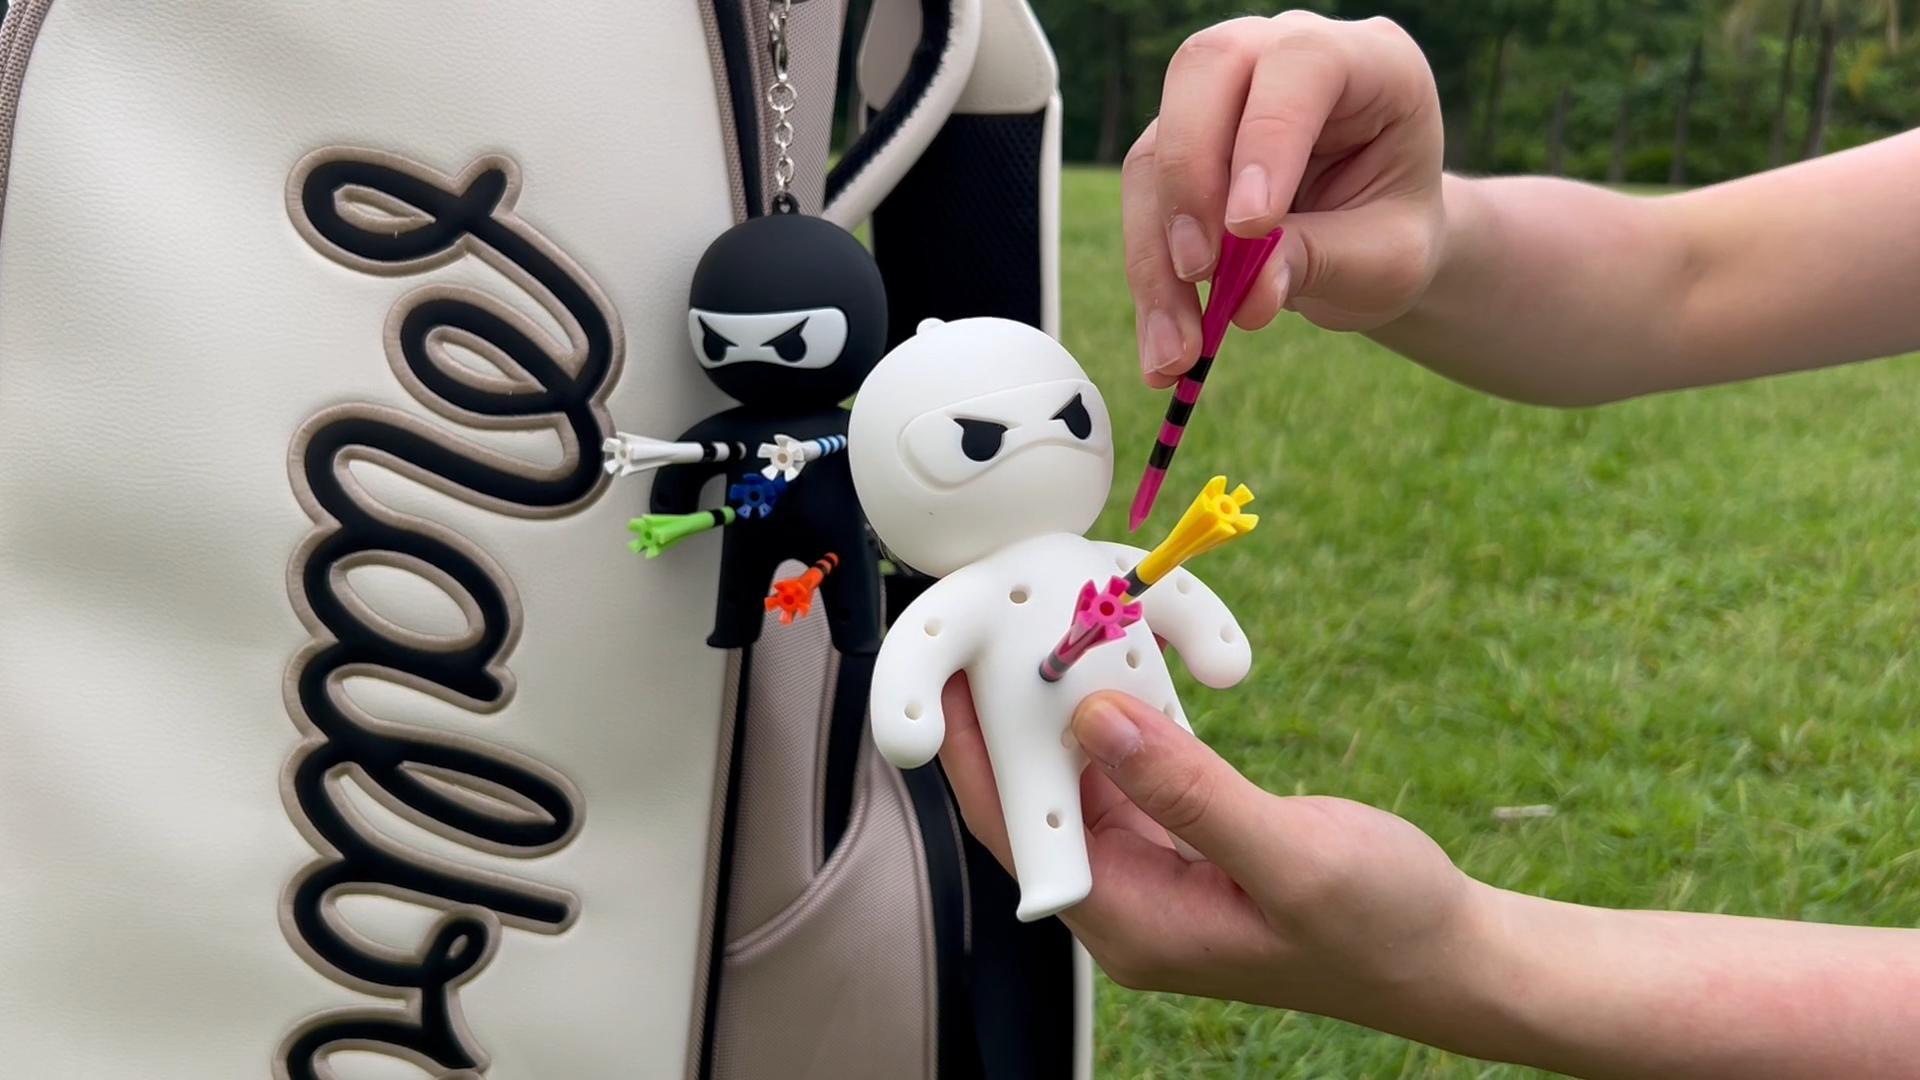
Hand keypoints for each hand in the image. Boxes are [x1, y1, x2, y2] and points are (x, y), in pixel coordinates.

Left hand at [938, 681, 1483, 1026]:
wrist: (1451, 954)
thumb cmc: (1384, 925)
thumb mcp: (1290, 856)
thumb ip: (1188, 791)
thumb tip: (1096, 720)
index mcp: (1135, 926)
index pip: (1024, 836)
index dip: (980, 758)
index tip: (956, 675)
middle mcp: (1132, 906)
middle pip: (1044, 806)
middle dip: (1021, 723)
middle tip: (1003, 632)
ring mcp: (1159, 878)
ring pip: (1088, 786)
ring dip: (1075, 717)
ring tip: (1053, 637)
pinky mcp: (1189, 850)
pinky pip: (1137, 780)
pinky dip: (1129, 727)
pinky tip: (1120, 671)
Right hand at [1127, 12, 1446, 386]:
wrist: (1372, 247)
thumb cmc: (1393, 233)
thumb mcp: (1387, 258)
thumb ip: (1325, 260)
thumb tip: (1248, 294)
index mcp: (1367, 62)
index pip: (1302, 65)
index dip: (1267, 135)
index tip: (1249, 227)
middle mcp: (1280, 58)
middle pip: (1204, 71)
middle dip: (1190, 177)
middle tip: (1199, 270)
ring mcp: (1220, 98)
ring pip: (1156, 151)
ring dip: (1156, 256)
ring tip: (1178, 349)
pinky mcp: (1176, 147)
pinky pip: (1142, 202)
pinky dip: (1149, 278)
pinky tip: (1165, 345)